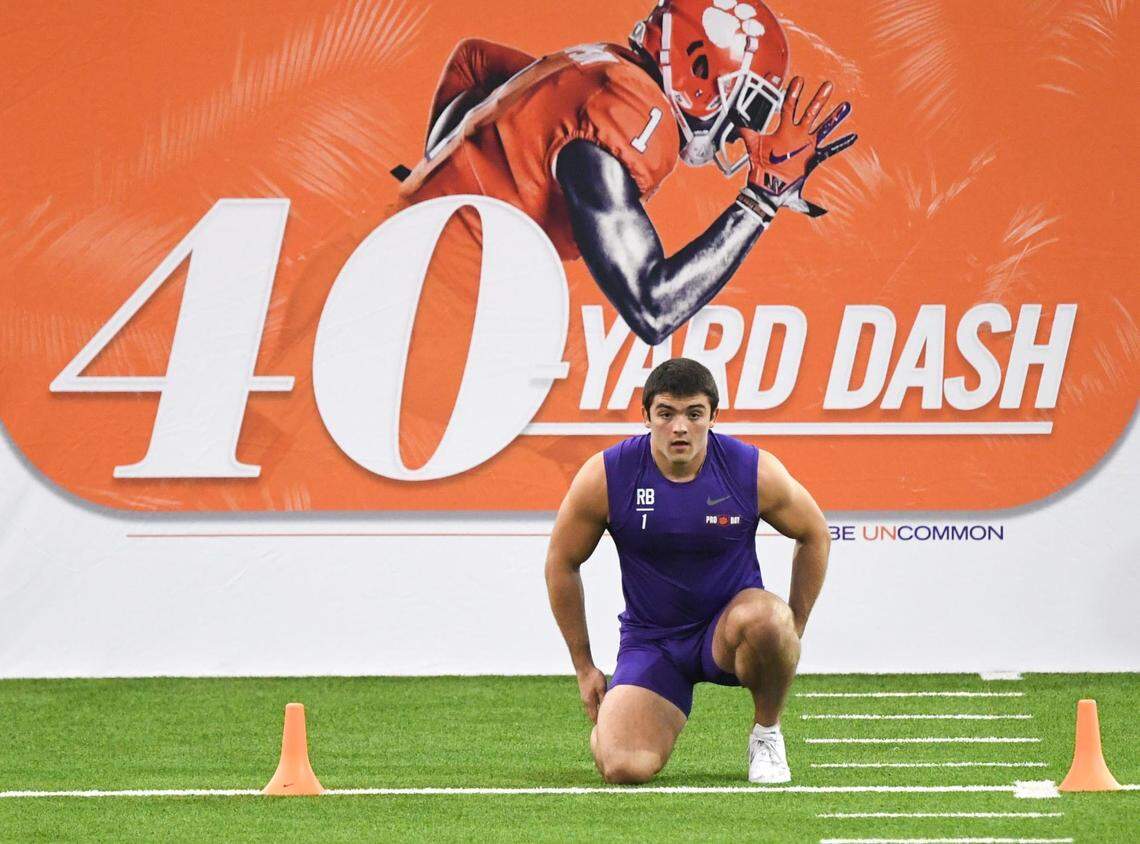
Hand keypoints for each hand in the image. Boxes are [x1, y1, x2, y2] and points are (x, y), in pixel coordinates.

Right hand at [576, 665, 606, 722]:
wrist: (584, 668)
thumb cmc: (594, 677)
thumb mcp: (602, 687)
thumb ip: (604, 699)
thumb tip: (607, 710)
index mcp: (590, 702)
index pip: (594, 718)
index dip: (600, 724)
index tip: (607, 729)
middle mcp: (586, 702)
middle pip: (592, 716)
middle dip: (598, 721)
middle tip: (607, 726)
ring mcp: (585, 698)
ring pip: (591, 711)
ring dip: (596, 715)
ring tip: (605, 718)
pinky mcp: (586, 694)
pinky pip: (591, 705)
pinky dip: (595, 709)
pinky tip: (601, 708)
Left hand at [739, 77, 856, 216]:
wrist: (766, 189)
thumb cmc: (759, 167)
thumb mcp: (752, 144)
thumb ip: (744, 128)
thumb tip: (731, 113)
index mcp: (784, 129)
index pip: (790, 107)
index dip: (793, 93)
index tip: (799, 79)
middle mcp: (797, 134)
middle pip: (810, 112)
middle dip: (818, 99)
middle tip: (828, 84)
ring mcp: (806, 145)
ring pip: (823, 127)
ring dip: (834, 117)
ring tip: (846, 106)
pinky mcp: (813, 158)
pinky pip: (830, 149)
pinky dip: (841, 143)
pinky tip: (853, 136)